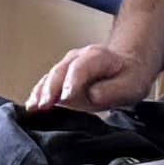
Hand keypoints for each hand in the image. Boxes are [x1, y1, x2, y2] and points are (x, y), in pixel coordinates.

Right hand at [29, 40, 160, 110]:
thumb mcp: (131, 85)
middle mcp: (78, 57)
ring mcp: (67, 64)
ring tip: (34, 107)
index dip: (72, 83)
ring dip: (41, 92)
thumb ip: (112, 90)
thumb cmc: (128, 77)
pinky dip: (38, 93)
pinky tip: (32, 106)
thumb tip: (92, 96)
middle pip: (60, 71)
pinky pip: (47, 82)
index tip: (66, 99)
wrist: (126, 66)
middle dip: (51, 89)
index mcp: (97, 57)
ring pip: (50, 76)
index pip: (80, 68)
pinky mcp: (61, 75)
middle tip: (45, 105)